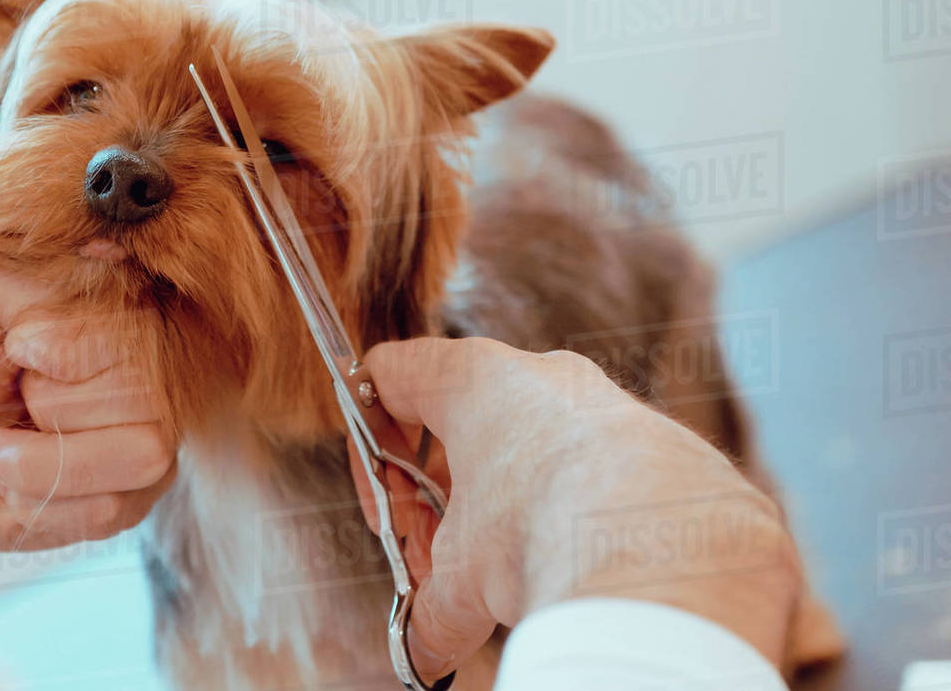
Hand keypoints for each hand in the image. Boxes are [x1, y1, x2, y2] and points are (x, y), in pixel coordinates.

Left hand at [0, 254, 175, 550]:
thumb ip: (40, 275)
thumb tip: (109, 288)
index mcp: (113, 310)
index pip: (129, 332)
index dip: (55, 351)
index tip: (12, 350)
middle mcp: (144, 372)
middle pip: (143, 398)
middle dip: (52, 408)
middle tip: (9, 401)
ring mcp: (143, 438)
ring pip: (141, 456)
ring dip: (43, 463)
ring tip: (1, 448)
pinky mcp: (123, 500)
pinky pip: (111, 511)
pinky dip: (41, 504)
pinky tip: (12, 484)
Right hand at [351, 337, 799, 680]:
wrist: (664, 554)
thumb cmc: (544, 533)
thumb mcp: (462, 579)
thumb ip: (432, 605)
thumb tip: (424, 657)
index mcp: (473, 378)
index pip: (390, 374)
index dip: (367, 442)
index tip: (385, 505)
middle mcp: (540, 375)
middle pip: (461, 424)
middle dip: (441, 500)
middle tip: (437, 559)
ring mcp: (603, 404)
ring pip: (528, 449)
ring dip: (502, 512)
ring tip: (501, 581)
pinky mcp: (655, 445)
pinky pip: (590, 473)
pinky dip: (566, 518)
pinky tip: (568, 574)